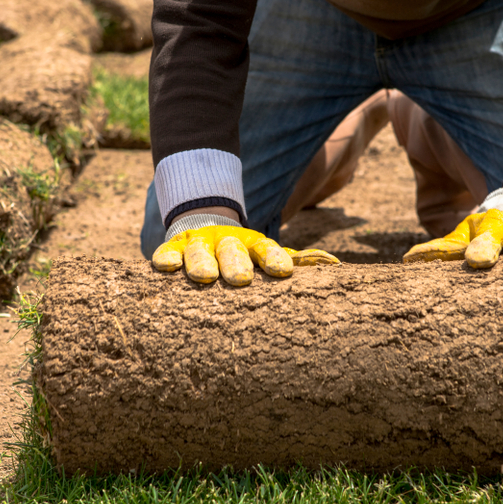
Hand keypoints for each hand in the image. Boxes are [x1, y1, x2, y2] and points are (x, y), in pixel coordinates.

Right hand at [152, 225, 338, 285]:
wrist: (204, 222)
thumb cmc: (243, 253)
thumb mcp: (267, 253)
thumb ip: (298, 260)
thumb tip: (336, 264)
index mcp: (252, 244)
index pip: (265, 248)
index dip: (273, 258)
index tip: (283, 272)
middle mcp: (227, 242)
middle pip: (232, 251)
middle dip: (236, 264)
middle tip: (241, 280)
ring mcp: (199, 243)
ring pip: (199, 252)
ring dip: (201, 263)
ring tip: (204, 277)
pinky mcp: (175, 247)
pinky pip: (169, 252)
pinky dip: (166, 257)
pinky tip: (166, 266)